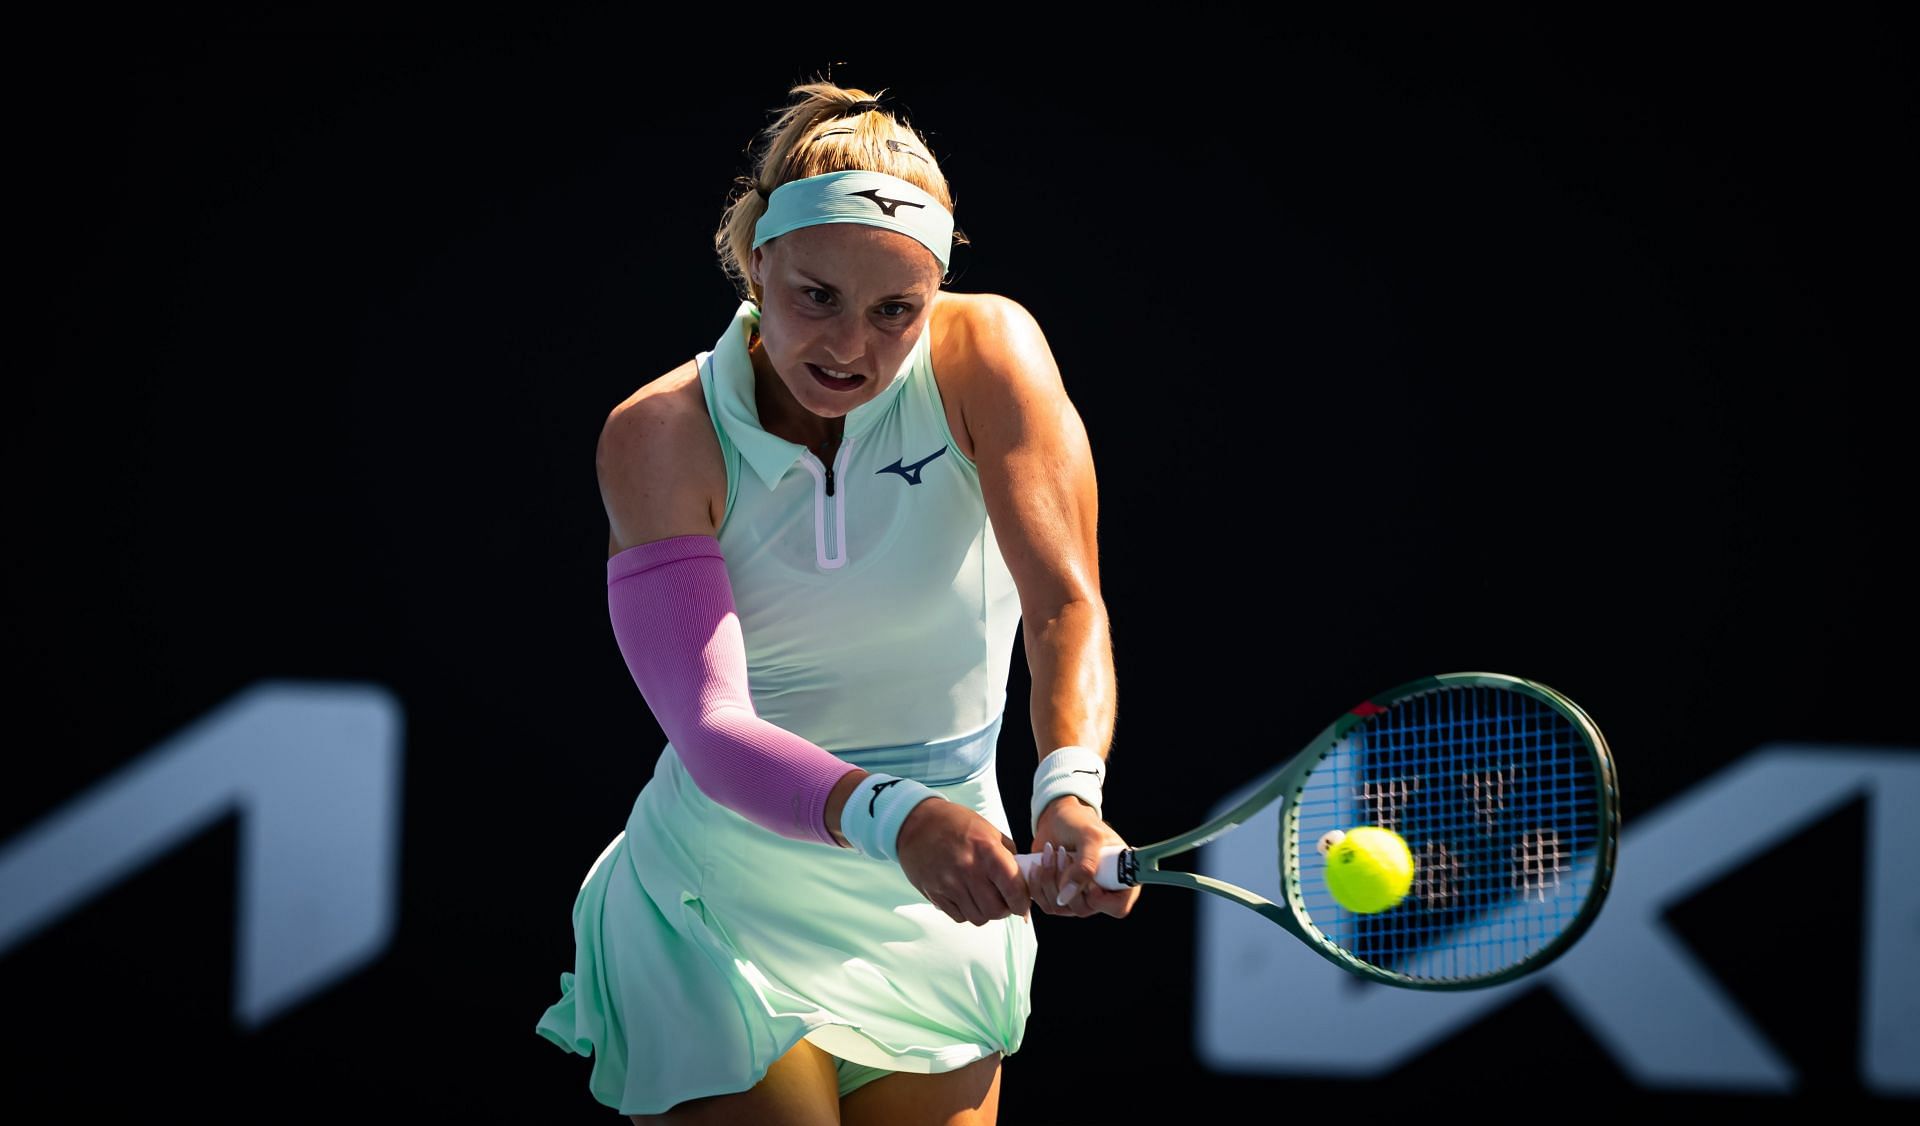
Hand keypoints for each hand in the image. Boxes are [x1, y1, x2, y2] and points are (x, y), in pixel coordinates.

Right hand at [894, 798, 1030, 926]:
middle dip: (1004, 910)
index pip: (1013, 888)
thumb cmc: (956, 824)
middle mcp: (968, 870)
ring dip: (985, 912)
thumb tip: (1024, 878)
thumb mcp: (988, 830)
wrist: (916, 823)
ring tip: (983, 898)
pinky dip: (967, 912)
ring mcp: (949, 884)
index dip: (1022, 902)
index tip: (1022, 903)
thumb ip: (1008, 854)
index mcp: (986, 850)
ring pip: (978, 918)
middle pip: (996, 910)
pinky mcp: (935, 893)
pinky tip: (966, 897)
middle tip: (1003, 901)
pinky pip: (959, 917)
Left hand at [1029, 796, 1139, 919]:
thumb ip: (1085, 866)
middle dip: (1066, 879)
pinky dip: (1038, 883)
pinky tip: (1039, 863)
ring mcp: (1078, 897)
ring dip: (1050, 878)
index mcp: (1119, 878)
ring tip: (1051, 852)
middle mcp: (1100, 892)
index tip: (1089, 880)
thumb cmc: (1080, 823)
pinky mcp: (1058, 896)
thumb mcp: (1089, 837)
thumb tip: (1067, 896)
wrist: (1057, 819)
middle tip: (1064, 853)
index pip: (1118, 907)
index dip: (1102, 900)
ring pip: (1061, 907)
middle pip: (1083, 909)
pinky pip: (1045, 903)